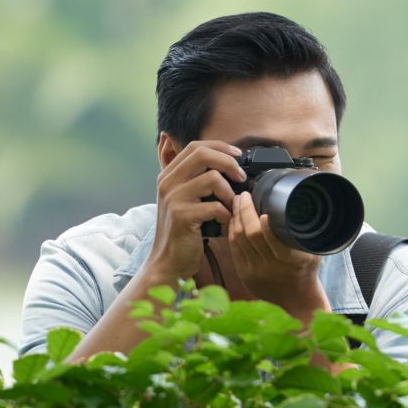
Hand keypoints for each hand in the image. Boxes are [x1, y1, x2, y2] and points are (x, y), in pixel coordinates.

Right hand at [145, 139, 244, 280]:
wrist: (168, 261)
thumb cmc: (184, 231)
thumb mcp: (187, 200)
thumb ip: (199, 180)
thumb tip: (231, 164)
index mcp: (168, 175)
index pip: (195, 146)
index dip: (220, 147)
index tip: (238, 156)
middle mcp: (167, 182)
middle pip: (203, 154)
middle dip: (229, 163)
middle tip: (241, 178)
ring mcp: (172, 198)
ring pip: (212, 178)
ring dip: (229, 193)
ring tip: (230, 207)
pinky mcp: (181, 215)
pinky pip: (215, 205)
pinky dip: (226, 214)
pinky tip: (223, 223)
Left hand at [227, 190, 328, 320]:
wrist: (296, 301)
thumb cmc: (306, 272)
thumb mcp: (313, 254)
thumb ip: (304, 235)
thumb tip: (298, 208)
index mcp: (291, 261)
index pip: (275, 241)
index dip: (266, 225)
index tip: (264, 210)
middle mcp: (271, 266)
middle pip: (251, 235)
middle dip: (245, 212)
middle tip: (243, 195)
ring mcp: (255, 271)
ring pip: (239, 240)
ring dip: (236, 218)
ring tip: (237, 202)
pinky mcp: (244, 274)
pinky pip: (234, 248)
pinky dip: (232, 231)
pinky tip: (233, 219)